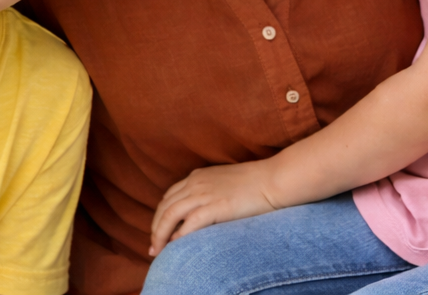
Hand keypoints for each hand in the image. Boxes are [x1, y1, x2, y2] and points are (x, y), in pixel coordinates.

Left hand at [149, 160, 280, 256]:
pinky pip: (190, 223)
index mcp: (197, 176)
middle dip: (155, 228)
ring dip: (160, 234)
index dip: (159, 216)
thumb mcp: (223, 184)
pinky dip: (179, 236)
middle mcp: (196, 183)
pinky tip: (176, 246)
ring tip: (158, 250)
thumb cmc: (254, 184)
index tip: (159, 232)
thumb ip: (207, 196)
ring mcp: (204, 194)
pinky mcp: (215, 206)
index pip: (169, 197)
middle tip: (153, 246)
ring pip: (170, 215)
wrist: (273, 180)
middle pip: (164, 207)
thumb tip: (193, 219)